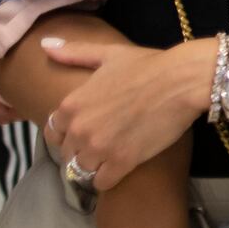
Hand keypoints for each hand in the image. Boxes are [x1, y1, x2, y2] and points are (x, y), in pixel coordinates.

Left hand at [40, 36, 212, 188]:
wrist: (183, 80)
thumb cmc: (148, 65)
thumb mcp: (109, 55)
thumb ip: (74, 53)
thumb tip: (45, 44)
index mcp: (71, 105)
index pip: (53, 133)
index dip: (69, 134)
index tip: (86, 131)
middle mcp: (79, 129)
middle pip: (68, 155)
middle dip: (82, 152)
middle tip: (104, 144)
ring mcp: (100, 148)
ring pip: (82, 171)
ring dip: (95, 167)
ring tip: (112, 158)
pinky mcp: (122, 162)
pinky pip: (102, 183)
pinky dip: (109, 179)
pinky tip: (121, 168)